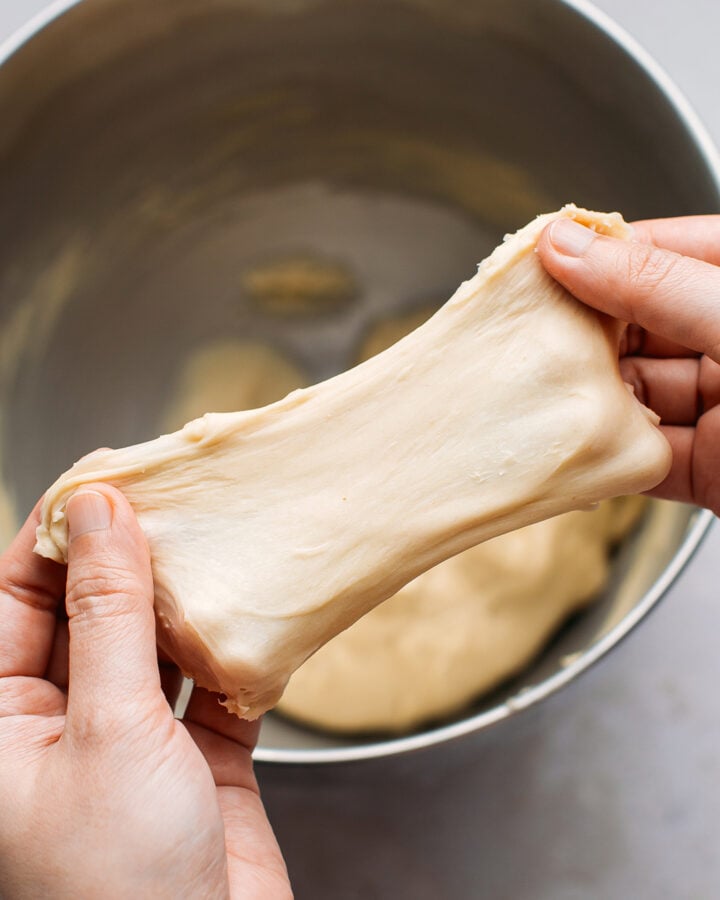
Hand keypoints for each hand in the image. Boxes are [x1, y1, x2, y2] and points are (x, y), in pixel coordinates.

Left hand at [0, 486, 290, 898]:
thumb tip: (101, 515)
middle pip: (88, 614)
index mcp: (2, 725)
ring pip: (152, 644)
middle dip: (129, 558)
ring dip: (185, 601)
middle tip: (174, 497)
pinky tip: (254, 622)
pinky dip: (234, 655)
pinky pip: (210, 685)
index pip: (16, 600)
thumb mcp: (109, 730)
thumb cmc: (122, 889)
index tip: (106, 477)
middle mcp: (60, 728)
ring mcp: (131, 742)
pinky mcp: (195, 761)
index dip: (56, 535)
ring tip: (217, 543)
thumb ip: (108, 616)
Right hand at [537, 215, 719, 515]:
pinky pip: (641, 458)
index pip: (661, 251)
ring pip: (632, 394)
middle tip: (524, 334)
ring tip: (537, 392)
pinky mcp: (709, 470)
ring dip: (588, 398)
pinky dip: (605, 456)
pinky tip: (575, 446)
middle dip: (581, 333)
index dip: (596, 253)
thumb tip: (571, 246)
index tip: (537, 260)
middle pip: (636, 325)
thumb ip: (657, 284)